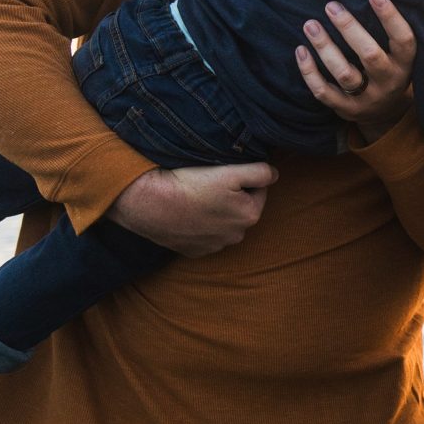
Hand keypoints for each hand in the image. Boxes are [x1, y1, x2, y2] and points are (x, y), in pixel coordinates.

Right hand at [106, 163, 277, 256]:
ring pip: (222, 223)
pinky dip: (199, 225)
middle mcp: (236, 236)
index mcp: (250, 216)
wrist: (149, 203)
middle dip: (231, 197)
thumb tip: (275, 174)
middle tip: (208, 185)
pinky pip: (203, 235)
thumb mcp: (231, 172)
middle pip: (241, 208)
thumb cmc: (191, 184)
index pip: (258, 190)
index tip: (223, 173)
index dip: (243, 179)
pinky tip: (187, 213)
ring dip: (215, 212)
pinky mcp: (194, 251)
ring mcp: (214, 246)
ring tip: (196, 198)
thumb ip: (260, 172)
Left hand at [295, 0, 415, 142]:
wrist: (386, 113)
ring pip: (344, 74)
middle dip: (349, 29)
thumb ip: (393, 28)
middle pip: (370, 56)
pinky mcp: (346, 109)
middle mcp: (389, 82)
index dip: (391, 18)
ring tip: (310, 25)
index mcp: (405, 65)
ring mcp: (367, 98)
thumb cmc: (390, 67)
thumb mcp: (400, 53)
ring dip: (325, 48)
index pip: (403, 40)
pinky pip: (324, 92)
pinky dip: (310, 72)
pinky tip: (301, 51)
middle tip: (331, 6)